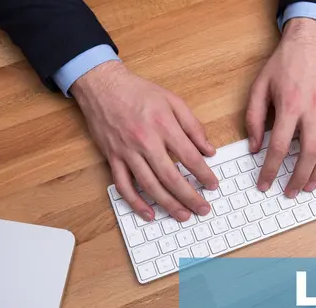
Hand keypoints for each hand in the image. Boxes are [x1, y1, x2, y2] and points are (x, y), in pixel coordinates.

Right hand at [71, 61, 218, 221]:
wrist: (102, 85)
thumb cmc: (138, 92)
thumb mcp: (172, 100)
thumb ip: (193, 126)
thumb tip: (209, 149)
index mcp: (163, 125)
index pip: (189, 157)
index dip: (204, 174)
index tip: (213, 185)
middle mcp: (145, 141)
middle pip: (171, 177)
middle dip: (190, 196)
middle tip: (203, 209)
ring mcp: (127, 152)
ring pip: (149, 185)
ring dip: (167, 204)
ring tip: (183, 215)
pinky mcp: (113, 158)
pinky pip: (123, 185)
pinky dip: (135, 202)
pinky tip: (149, 214)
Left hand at [246, 18, 315, 197]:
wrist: (312, 41)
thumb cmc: (285, 63)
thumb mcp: (259, 87)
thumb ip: (254, 118)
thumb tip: (254, 147)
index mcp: (290, 106)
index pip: (279, 147)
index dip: (270, 169)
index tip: (264, 183)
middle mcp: (313, 111)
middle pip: (308, 154)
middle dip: (298, 178)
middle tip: (289, 192)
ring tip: (309, 187)